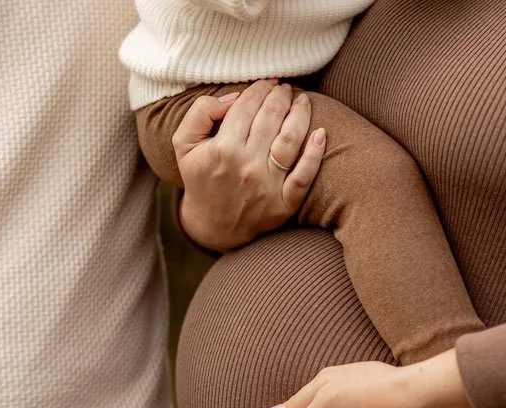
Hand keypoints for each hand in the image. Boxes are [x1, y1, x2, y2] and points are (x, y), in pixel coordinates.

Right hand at [175, 79, 326, 251]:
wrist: (213, 226)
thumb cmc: (200, 178)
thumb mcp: (184, 144)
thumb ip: (201, 112)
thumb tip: (234, 98)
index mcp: (223, 148)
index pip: (247, 106)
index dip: (259, 88)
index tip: (267, 82)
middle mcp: (247, 166)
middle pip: (271, 117)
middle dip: (280, 96)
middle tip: (284, 88)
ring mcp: (268, 186)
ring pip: (291, 139)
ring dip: (300, 113)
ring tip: (301, 100)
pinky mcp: (284, 204)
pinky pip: (305, 176)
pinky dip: (316, 153)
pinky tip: (321, 133)